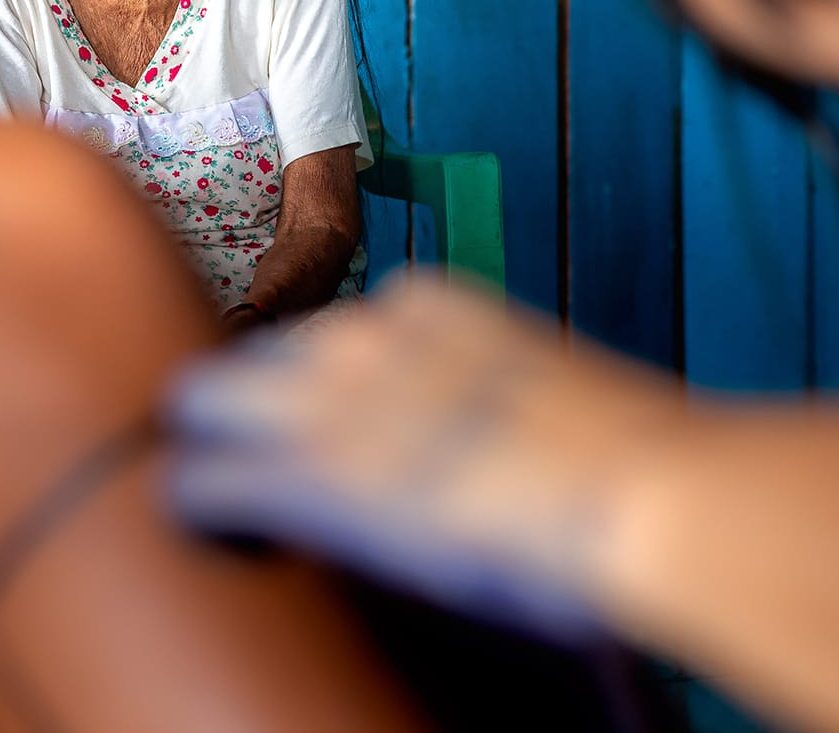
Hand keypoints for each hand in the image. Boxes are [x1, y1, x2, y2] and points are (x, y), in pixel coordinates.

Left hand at [168, 278, 687, 644]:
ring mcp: (329, 403)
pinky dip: (198, 504)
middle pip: (258, 354)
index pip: (338, 332)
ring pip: (210, 400)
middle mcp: (368, 340)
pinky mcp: (304, 477)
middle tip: (250, 457)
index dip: (324, 388)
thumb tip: (499, 441)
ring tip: (215, 493)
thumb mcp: (553, 399)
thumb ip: (500, 400)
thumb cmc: (631, 463)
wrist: (641, 495)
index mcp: (432, 310)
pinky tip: (197, 528)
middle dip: (247, 403)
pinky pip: (208, 480)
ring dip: (212, 443)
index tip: (330, 427)